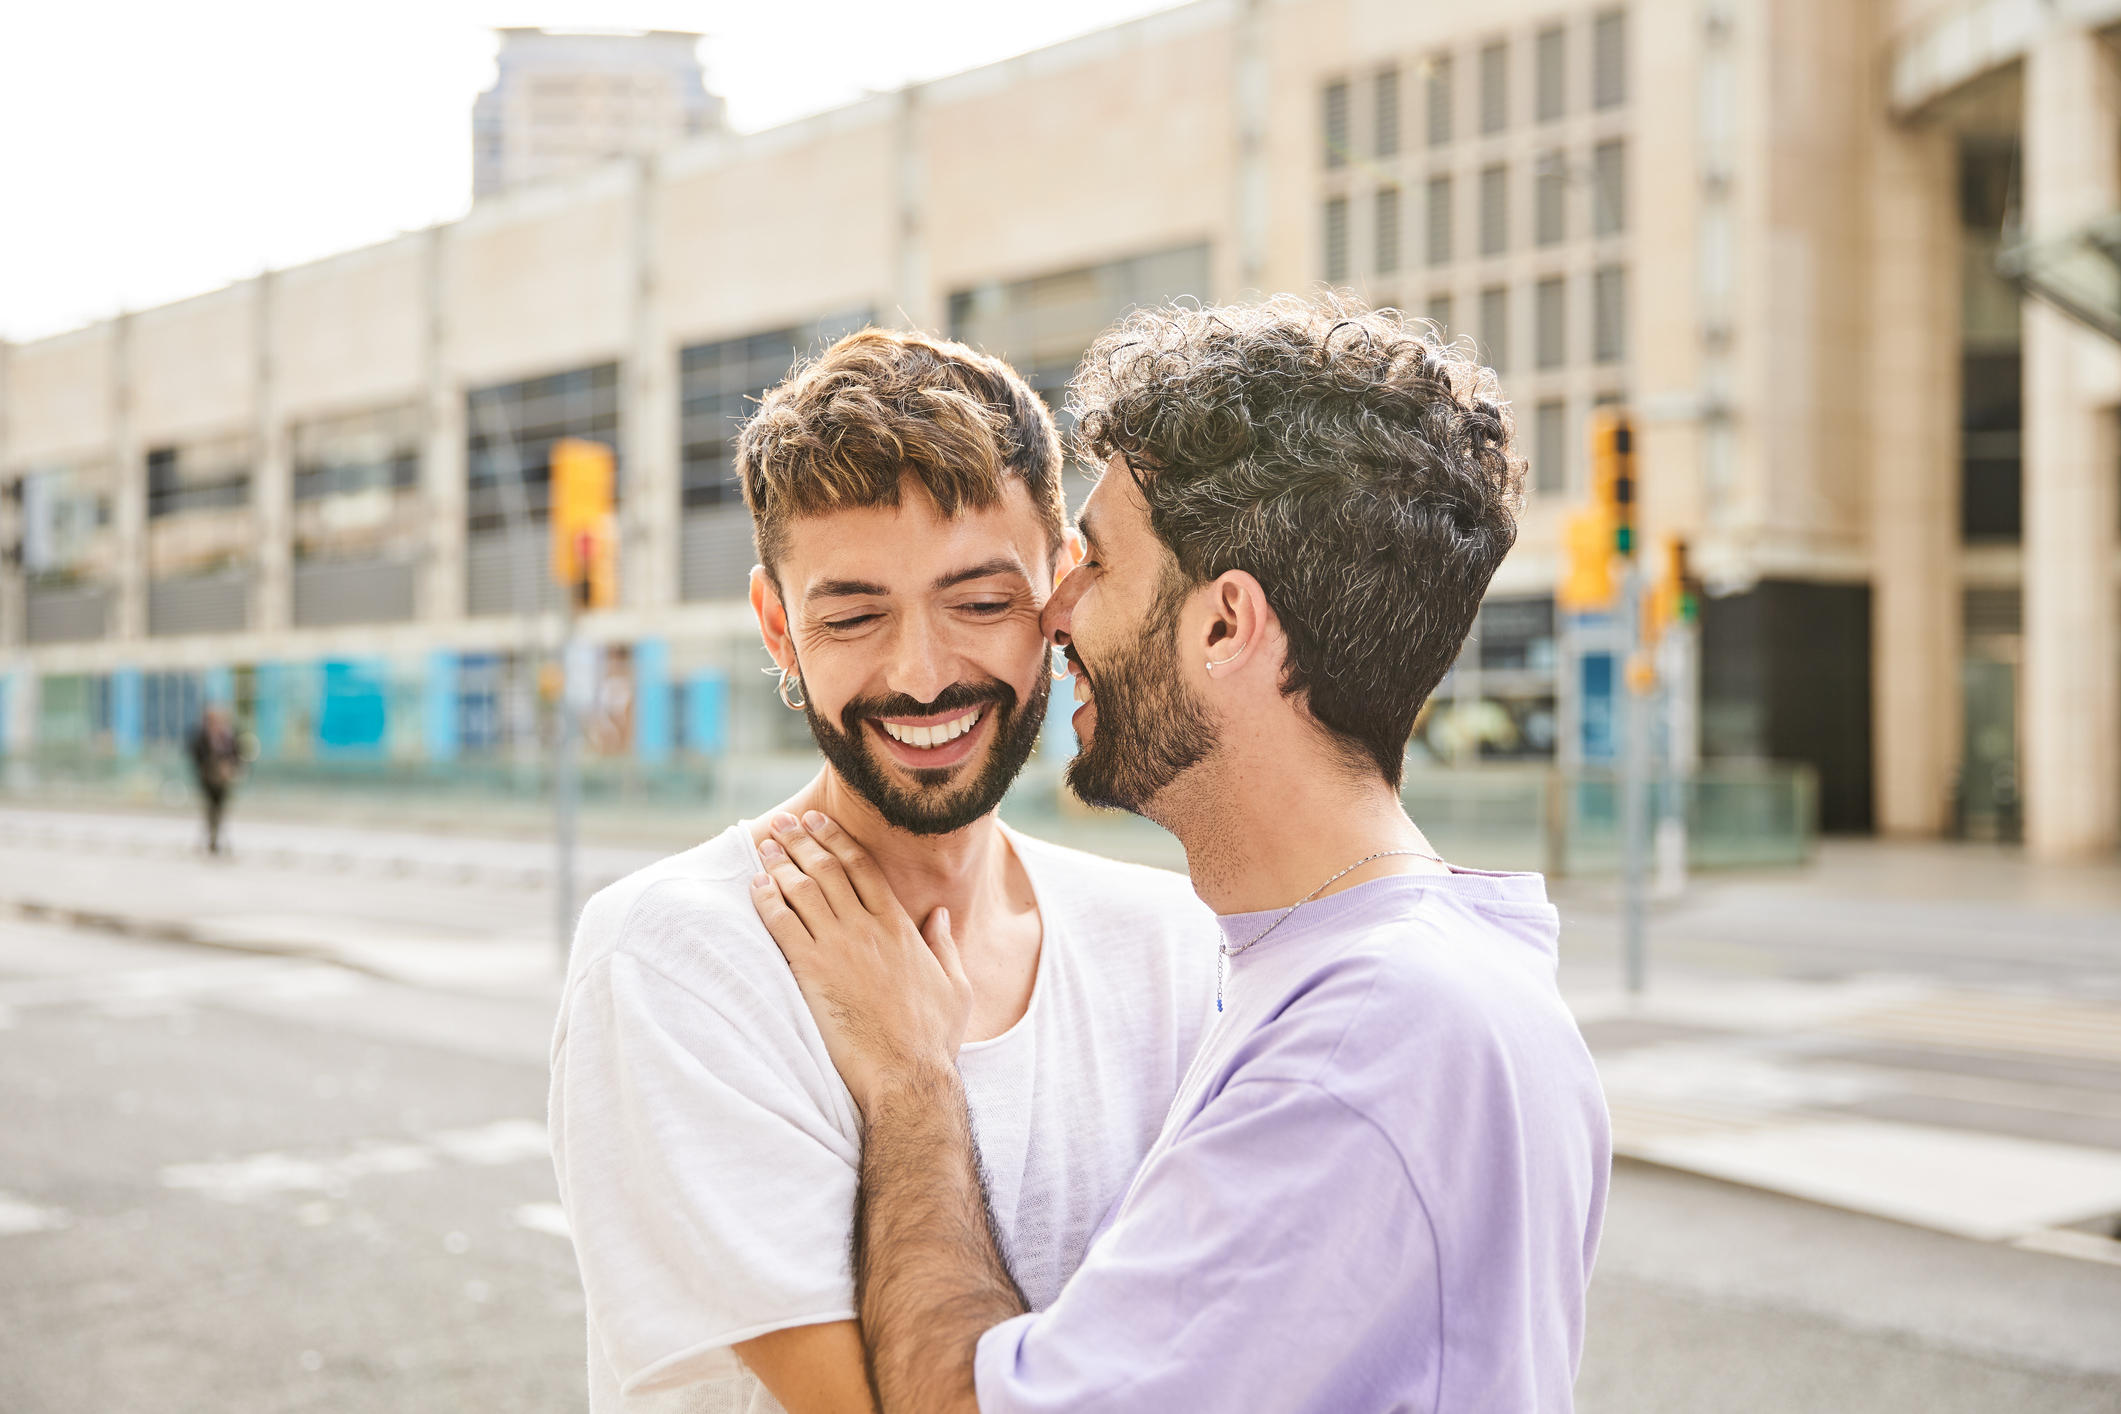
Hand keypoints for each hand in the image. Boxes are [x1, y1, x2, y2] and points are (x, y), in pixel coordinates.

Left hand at [751, 811, 972, 1112]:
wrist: (906, 1074)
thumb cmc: (933, 1038)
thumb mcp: (955, 986)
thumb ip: (944, 945)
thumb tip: (938, 915)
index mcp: (900, 926)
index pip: (863, 868)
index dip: (837, 840)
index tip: (818, 823)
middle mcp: (867, 928)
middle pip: (828, 869)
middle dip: (801, 841)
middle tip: (782, 824)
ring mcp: (838, 948)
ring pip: (802, 890)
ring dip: (779, 863)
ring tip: (763, 845)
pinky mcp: (813, 972)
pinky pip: (783, 924)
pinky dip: (767, 900)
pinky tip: (755, 887)